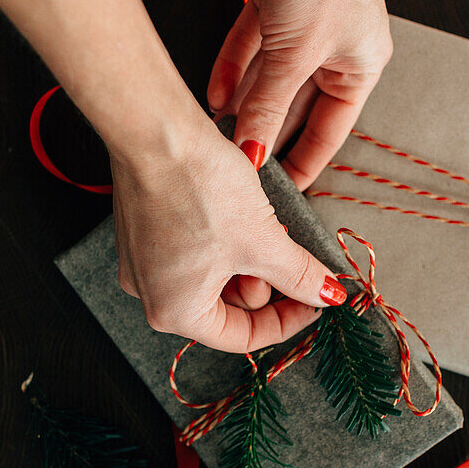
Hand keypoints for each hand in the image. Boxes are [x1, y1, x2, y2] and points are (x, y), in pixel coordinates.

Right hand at [111, 120, 346, 352]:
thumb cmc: (199, 187)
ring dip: (247, 257)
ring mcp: (142, 263)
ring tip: (262, 224)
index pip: (242, 337)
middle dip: (262, 280)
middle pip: (226, 307)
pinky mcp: (143, 232)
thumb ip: (298, 276)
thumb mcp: (263, 240)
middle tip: (279, 246)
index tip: (313, 300)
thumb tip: (326, 295)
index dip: (287, 321)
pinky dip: (224, 240)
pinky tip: (240, 212)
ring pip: (213, 276)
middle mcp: (150, 294)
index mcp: (174, 312)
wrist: (156, 130)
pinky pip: (194, 251)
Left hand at [207, 0, 391, 189]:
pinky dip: (235, 68)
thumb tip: (252, 151)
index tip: (280, 191)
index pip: (330, 131)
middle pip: (295, 106)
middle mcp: (336, 48)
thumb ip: (270, 106)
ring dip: (243, 104)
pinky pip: (254, 46)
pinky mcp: (279, 5)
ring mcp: (306, 26)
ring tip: (218, 133)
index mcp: (361, 66)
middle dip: (263, 132)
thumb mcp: (294, 55)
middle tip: (236, 164)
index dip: (303, 163)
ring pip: (270, 77)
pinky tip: (216, 96)